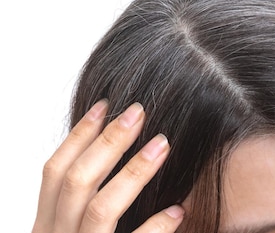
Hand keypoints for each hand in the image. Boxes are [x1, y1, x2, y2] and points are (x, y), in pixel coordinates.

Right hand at [32, 100, 183, 232]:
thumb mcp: (74, 229)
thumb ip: (86, 202)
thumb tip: (116, 148)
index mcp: (48, 224)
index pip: (56, 171)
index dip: (79, 135)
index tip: (105, 104)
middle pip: (77, 181)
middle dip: (108, 142)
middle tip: (139, 111)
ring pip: (101, 208)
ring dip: (133, 172)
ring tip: (162, 145)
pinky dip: (156, 225)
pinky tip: (177, 208)